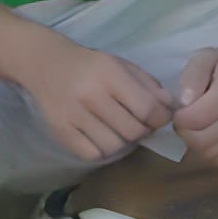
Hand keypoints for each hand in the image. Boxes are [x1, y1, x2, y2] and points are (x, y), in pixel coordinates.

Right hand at [23, 34, 171, 164]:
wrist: (46, 64)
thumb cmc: (91, 65)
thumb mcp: (121, 65)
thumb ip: (148, 84)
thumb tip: (170, 108)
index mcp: (109, 74)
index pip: (147, 108)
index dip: (161, 118)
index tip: (160, 117)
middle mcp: (91, 95)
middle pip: (133, 130)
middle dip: (143, 130)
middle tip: (139, 123)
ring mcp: (74, 116)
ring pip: (115, 146)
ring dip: (123, 141)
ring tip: (119, 129)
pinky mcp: (62, 132)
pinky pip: (94, 154)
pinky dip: (103, 150)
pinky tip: (102, 136)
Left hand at [171, 44, 217, 169]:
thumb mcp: (204, 57)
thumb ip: (192, 76)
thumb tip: (184, 103)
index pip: (198, 118)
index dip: (179, 118)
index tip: (176, 110)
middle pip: (203, 140)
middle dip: (184, 133)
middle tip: (181, 121)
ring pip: (211, 154)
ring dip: (194, 145)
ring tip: (193, 127)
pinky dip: (208, 153)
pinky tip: (205, 136)